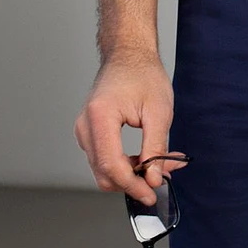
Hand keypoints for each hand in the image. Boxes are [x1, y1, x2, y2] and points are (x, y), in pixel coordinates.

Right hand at [73, 48, 189, 205]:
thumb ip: (156, 148)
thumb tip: (153, 180)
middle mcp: (85, 127)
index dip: (133, 185)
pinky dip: (126, 164)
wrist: (129, 53)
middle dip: (135, 181)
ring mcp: (84, 130)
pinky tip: (147, 157)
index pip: (111, 166)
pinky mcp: (89, 133)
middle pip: (105, 173)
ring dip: (133, 173)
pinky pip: (105, 158)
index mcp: (100, 117)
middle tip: (163, 175)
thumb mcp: (158, 111)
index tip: (151, 193)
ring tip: (162, 163)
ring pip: (105, 170)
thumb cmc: (143, 73)